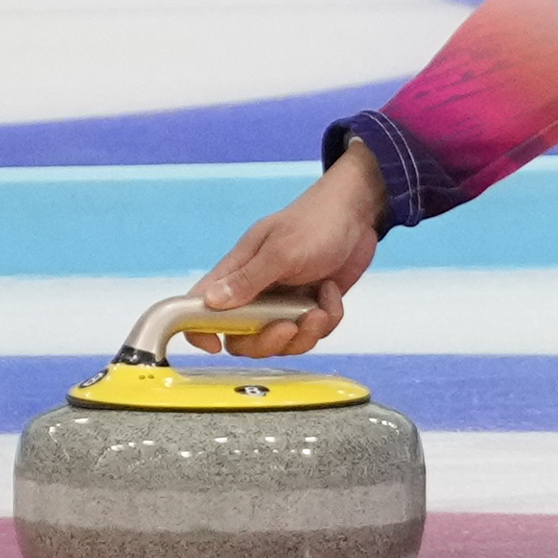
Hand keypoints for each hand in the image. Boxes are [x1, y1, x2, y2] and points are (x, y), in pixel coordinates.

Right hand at [188, 142, 387, 356]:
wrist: (358, 212)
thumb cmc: (316, 221)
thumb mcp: (281, 250)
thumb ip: (248, 278)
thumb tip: (210, 302)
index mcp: (236, 273)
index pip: (200, 308)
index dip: (199, 331)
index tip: (215, 345)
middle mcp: (256, 292)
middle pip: (243, 339)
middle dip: (266, 342)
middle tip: (288, 327)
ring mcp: (284, 302)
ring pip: (281, 342)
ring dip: (303, 335)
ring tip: (319, 311)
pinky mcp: (310, 307)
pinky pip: (311, 333)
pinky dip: (326, 319)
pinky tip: (331, 294)